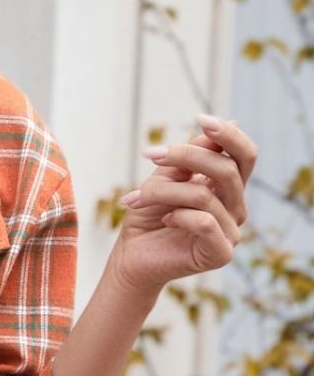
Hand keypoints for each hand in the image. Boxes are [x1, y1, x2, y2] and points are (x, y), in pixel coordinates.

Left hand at [108, 112, 255, 295]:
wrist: (131, 257)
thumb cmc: (148, 215)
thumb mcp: (166, 177)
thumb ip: (193, 155)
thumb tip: (232, 122)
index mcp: (227, 187)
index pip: (244, 155)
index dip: (229, 135)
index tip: (200, 118)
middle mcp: (235, 207)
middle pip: (226, 169)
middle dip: (185, 156)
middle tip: (150, 154)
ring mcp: (231, 232)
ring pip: (205, 195)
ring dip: (163, 191)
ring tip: (137, 197)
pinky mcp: (221, 253)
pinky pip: (204, 222)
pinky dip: (178, 216)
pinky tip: (164, 220)